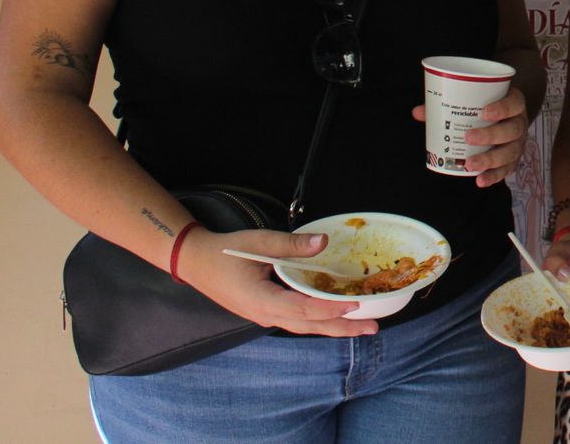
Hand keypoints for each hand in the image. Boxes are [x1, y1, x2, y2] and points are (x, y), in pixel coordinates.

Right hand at [179, 228, 377, 336]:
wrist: (196, 262)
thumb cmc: (225, 251)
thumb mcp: (258, 242)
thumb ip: (291, 245)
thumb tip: (323, 242)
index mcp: (262, 300)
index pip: (303, 310)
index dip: (330, 309)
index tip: (355, 306)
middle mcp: (265, 315)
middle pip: (309, 325)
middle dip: (342, 328)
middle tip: (373, 327)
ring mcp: (265, 316)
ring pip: (304, 326)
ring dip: (333, 326)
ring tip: (361, 327)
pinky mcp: (266, 312)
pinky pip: (297, 320)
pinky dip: (319, 320)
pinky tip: (334, 316)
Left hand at [410, 86, 529, 186]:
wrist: (509, 118)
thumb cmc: (488, 107)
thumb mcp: (476, 100)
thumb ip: (448, 104)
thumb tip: (418, 112)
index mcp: (514, 104)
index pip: (515, 103)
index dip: (502, 108)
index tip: (483, 112)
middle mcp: (519, 124)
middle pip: (512, 130)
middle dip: (491, 135)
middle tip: (468, 137)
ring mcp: (518, 143)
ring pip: (510, 152)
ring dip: (490, 159)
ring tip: (470, 164)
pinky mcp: (513, 160)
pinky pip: (506, 170)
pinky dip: (493, 177)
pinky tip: (480, 181)